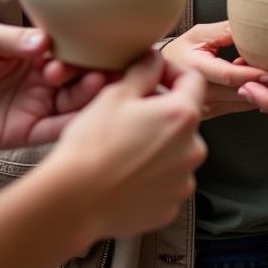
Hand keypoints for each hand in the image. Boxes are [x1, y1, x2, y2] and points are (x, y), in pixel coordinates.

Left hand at [0, 23, 106, 148]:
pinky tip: (87, 116)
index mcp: (36, 54)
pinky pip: (53, 130)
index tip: (97, 45)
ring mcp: (35, 107)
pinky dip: (72, 124)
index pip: (71, 51)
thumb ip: (17, 40)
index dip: (85, 49)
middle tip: (93, 68)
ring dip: (88, 95)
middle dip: (91, 72)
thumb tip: (46, 41)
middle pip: (78, 78)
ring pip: (72, 104)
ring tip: (96, 83)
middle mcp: (42, 81)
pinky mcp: (24, 132)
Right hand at [50, 52, 206, 238]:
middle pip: (184, 119)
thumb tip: (153, 59)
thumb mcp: (116, 94)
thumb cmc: (92, 144)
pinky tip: (125, 172)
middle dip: (162, 111)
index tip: (152, 75)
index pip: (193, 80)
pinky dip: (151, 174)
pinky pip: (166, 182)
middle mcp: (192, 150)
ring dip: (157, 144)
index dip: (171, 71)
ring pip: (176, 151)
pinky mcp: (170, 207)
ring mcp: (183, 182)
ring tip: (124, 146)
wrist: (74, 200)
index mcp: (182, 116)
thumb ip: (143, 71)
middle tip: (130, 113)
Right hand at [161, 21, 267, 119]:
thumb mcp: (197, 34)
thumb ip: (223, 31)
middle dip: (267, 85)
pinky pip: (241, 107)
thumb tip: (251, 23)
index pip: (227, 75)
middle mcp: (201, 92)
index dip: (251, 73)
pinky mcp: (214, 114)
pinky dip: (257, 97)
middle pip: (241, 92)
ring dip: (265, 92)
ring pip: (245, 102)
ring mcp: (207, 107)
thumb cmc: (179, 52)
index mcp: (195, 68)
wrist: (159, 78)